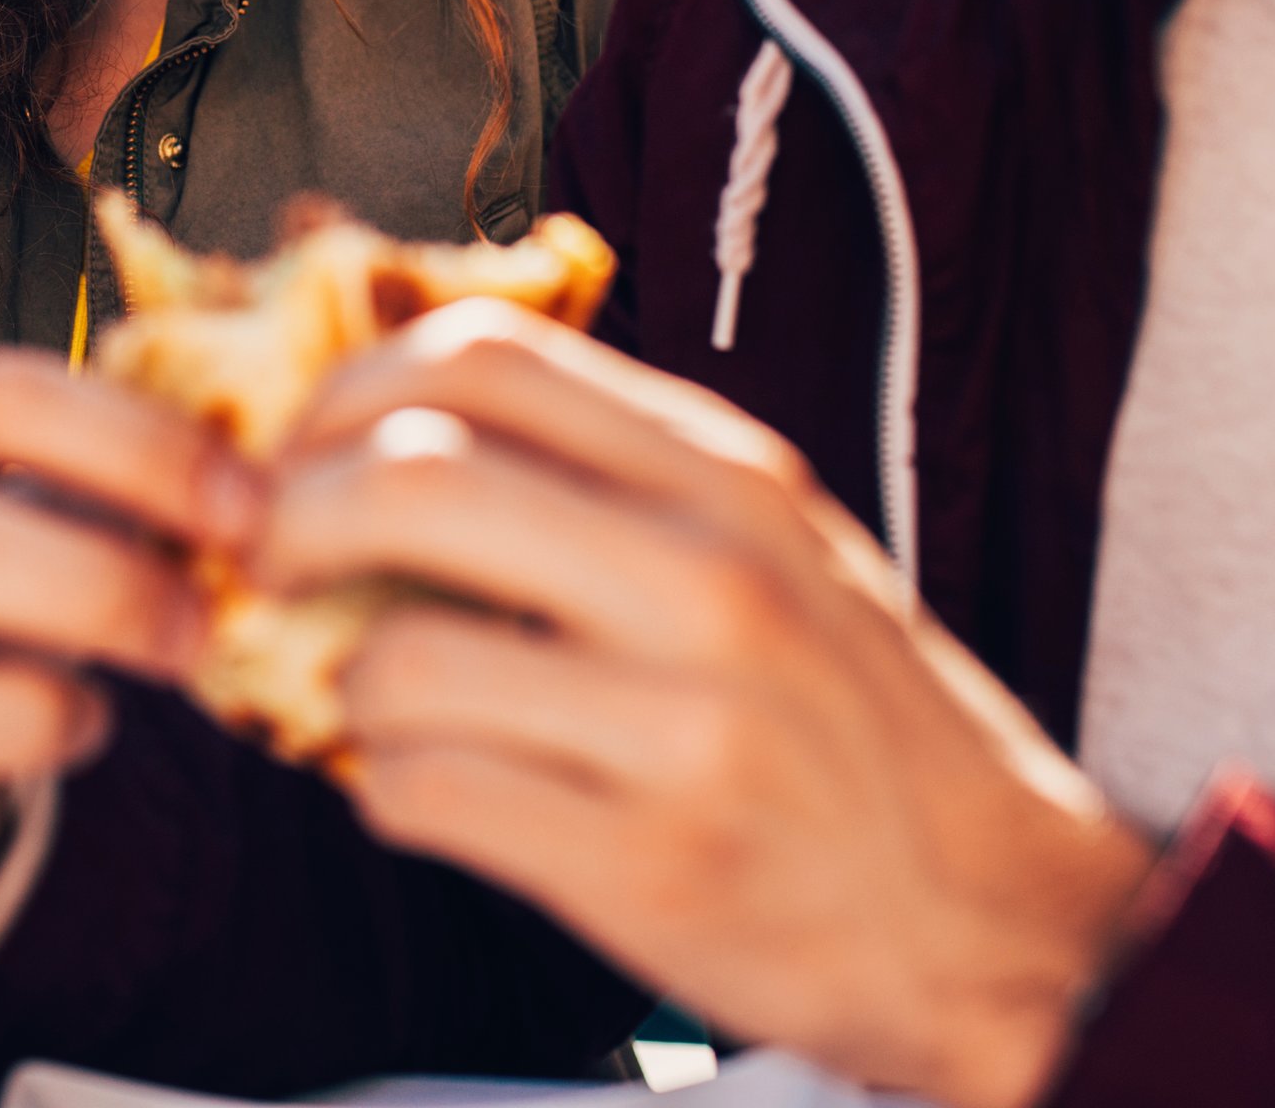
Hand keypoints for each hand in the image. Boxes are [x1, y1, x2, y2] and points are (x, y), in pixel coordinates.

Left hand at [259, 306, 1149, 1107]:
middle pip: (410, 477)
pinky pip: (425, 798)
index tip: (307, 448)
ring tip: (382, 706)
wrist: (1000, 915)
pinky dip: (388, 793)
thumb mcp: (768, 541)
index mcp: (729, 476)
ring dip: (340, 687)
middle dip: (293, 517)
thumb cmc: (856, 719)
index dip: (348, 393)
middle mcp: (710, 579)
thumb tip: (392, 416)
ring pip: (394, 661)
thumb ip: (609, 471)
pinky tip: (434, 794)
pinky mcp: (648, 866)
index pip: (482, 359)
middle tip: (275, 563)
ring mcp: (682, 727)